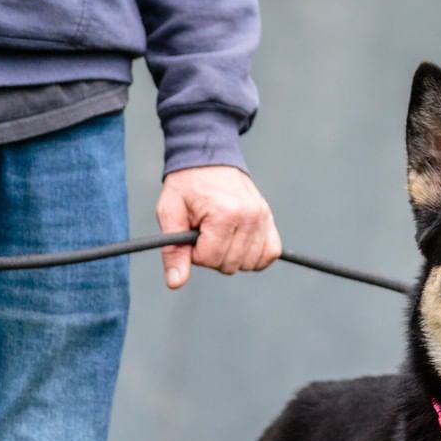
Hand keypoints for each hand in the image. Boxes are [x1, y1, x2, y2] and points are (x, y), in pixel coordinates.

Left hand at [155, 166, 281, 288]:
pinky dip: (254, 256)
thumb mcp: (170, 213)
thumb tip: (175, 283)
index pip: (211, 258)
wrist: (207, 156)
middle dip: (213, 255)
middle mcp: (249, 217)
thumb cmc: (187, 185)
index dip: (195, 253)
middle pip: (230, 264)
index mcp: (224, 214)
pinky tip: (240, 243)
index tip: (192, 233)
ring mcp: (262, 218)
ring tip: (221, 234)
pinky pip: (269, 254)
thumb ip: (173, 251)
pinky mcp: (269, 220)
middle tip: (205, 232)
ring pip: (249, 264)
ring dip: (232, 256)